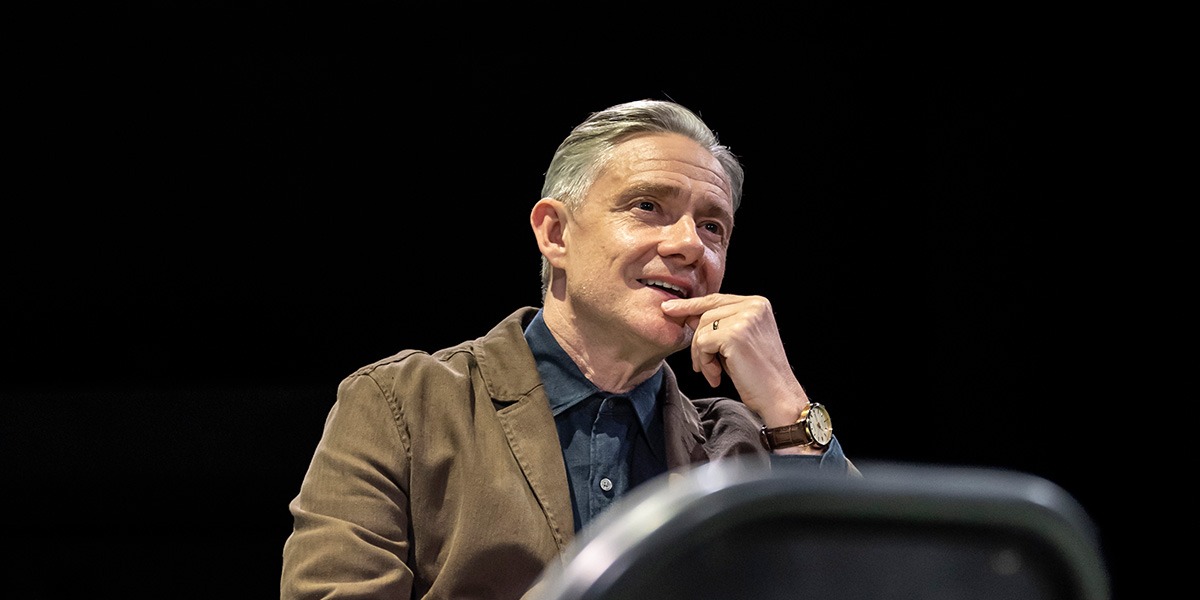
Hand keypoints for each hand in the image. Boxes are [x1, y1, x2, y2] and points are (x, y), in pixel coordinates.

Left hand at [661, 294, 808, 426]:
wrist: (778, 397)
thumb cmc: (759, 374)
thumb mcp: (738, 342)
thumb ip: (719, 324)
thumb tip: (686, 314)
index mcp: (758, 303)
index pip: (716, 299)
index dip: (691, 305)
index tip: (668, 308)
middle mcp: (754, 305)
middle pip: (706, 314)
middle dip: (698, 342)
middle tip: (703, 366)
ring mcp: (745, 318)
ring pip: (702, 329)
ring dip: (701, 355)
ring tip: (714, 373)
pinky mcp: (734, 334)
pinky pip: (702, 343)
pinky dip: (705, 362)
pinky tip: (717, 375)